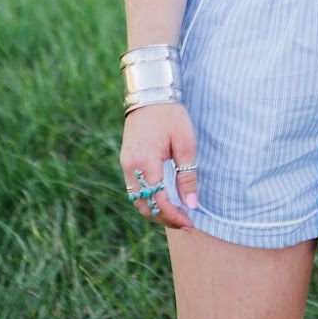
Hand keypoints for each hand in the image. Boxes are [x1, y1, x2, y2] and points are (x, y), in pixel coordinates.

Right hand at [119, 102, 198, 231]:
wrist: (150, 94)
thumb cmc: (170, 115)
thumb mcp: (185, 143)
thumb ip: (187, 176)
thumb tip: (191, 204)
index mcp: (146, 162)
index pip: (159, 201)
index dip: (175, 217)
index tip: (191, 224)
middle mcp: (131, 167)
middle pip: (145, 206)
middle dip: (165, 219)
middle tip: (186, 224)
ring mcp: (125, 165)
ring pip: (138, 201)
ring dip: (156, 211)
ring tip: (177, 215)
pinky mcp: (126, 162)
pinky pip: (135, 190)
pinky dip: (149, 199)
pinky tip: (164, 199)